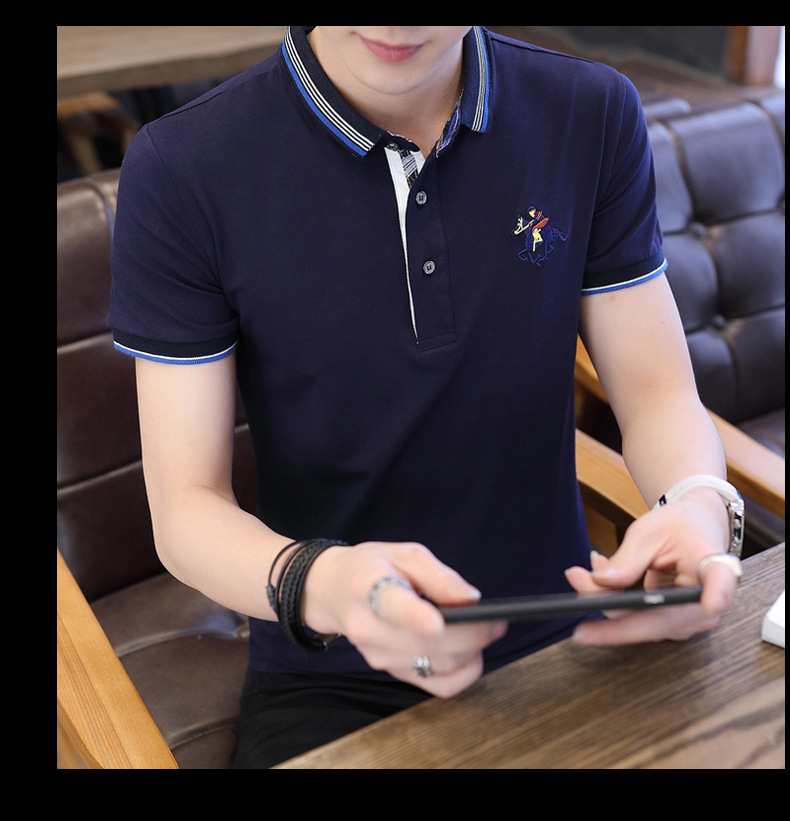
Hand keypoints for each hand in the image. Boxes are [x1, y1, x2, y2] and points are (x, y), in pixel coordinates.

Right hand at [303, 541, 506, 696]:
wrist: (334, 591)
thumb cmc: (371, 567)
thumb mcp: (403, 553)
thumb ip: (438, 575)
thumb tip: (471, 598)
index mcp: (369, 588)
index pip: (394, 608)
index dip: (417, 618)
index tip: (439, 622)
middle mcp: (369, 628)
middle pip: (428, 644)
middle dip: (472, 635)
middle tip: (497, 621)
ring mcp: (378, 656)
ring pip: (437, 667)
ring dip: (471, 653)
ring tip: (485, 630)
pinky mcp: (391, 672)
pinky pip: (437, 686)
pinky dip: (463, 673)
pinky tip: (469, 653)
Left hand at [564, 491, 737, 645]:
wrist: (694, 529)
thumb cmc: (678, 526)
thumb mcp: (649, 531)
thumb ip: (627, 559)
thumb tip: (600, 582)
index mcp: (714, 567)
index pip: (720, 581)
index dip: (717, 594)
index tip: (711, 604)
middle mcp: (707, 603)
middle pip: (656, 616)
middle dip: (607, 603)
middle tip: (575, 578)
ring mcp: (689, 620)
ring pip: (639, 622)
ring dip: (604, 599)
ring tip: (580, 572)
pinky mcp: (671, 623)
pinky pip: (636, 618)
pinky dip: (612, 599)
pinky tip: (595, 578)